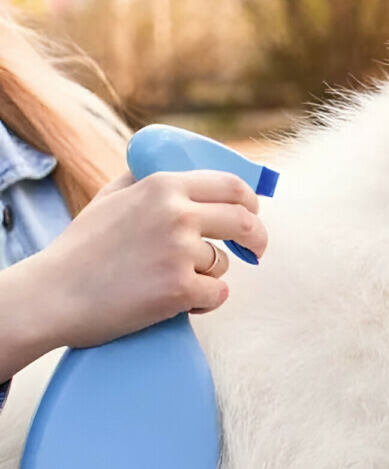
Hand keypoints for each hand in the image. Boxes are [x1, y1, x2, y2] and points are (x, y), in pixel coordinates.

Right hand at [0, 170, 266, 376]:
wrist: (52, 294)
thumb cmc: (81, 248)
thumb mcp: (110, 196)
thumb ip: (145, 178)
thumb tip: (177, 166)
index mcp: (163, 186)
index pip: (232, 186)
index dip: (251, 203)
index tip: (252, 216)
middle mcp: (177, 214)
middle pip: (244, 221)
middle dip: (256, 239)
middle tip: (255, 252)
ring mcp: (180, 252)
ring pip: (224, 263)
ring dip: (209, 275)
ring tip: (173, 281)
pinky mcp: (180, 289)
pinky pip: (217, 294)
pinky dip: (204, 301)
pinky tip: (177, 302)